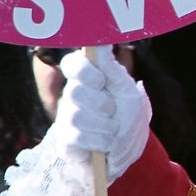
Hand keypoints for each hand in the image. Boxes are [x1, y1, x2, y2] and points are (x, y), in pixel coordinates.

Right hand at [53, 48, 152, 178]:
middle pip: (75, 92)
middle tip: (113, 112)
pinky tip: (105, 145)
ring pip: (76, 117)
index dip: (85, 70)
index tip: (101, 81)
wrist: (130, 152)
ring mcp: (66, 120)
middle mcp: (72, 98)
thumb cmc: (129, 118)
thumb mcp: (128, 92)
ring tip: (113, 131)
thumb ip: (113, 70)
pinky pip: (76, 139)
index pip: (72, 63)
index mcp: (88, 81)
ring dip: (104, 127)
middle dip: (103, 105)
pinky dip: (99, 143)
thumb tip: (102, 43)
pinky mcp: (65, 143)